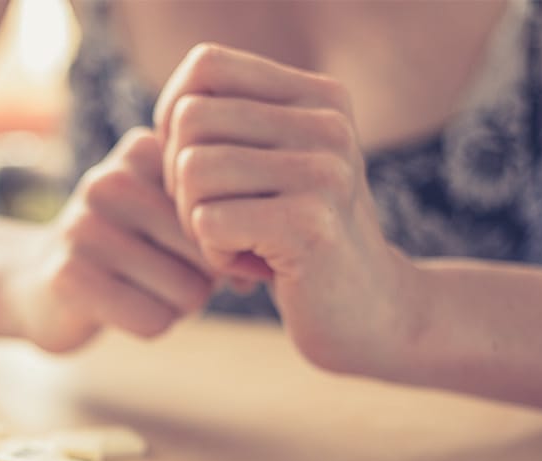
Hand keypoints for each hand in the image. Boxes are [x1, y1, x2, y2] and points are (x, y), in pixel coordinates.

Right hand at [7, 126, 218, 351]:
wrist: (37, 280)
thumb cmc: (129, 247)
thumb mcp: (169, 213)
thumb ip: (220, 220)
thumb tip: (254, 269)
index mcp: (141, 150)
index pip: (226, 210)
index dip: (222, 242)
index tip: (197, 247)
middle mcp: (108, 181)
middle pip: (210, 253)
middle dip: (202, 278)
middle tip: (162, 274)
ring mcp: (82, 227)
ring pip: (190, 293)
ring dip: (177, 305)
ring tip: (141, 288)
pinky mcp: (68, 277)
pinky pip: (153, 321)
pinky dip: (148, 325)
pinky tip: (119, 308)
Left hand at [154, 43, 424, 375]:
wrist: (371, 311)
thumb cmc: (298, 235)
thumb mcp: (272, 164)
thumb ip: (229, 123)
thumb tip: (170, 112)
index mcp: (320, 96)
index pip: (206, 67)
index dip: (175, 118)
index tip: (196, 165)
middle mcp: (329, 123)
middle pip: (190, 121)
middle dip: (181, 178)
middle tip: (220, 216)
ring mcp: (325, 172)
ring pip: (192, 171)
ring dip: (196, 221)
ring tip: (242, 241)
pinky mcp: (311, 225)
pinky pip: (207, 223)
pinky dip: (213, 254)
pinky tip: (253, 266)